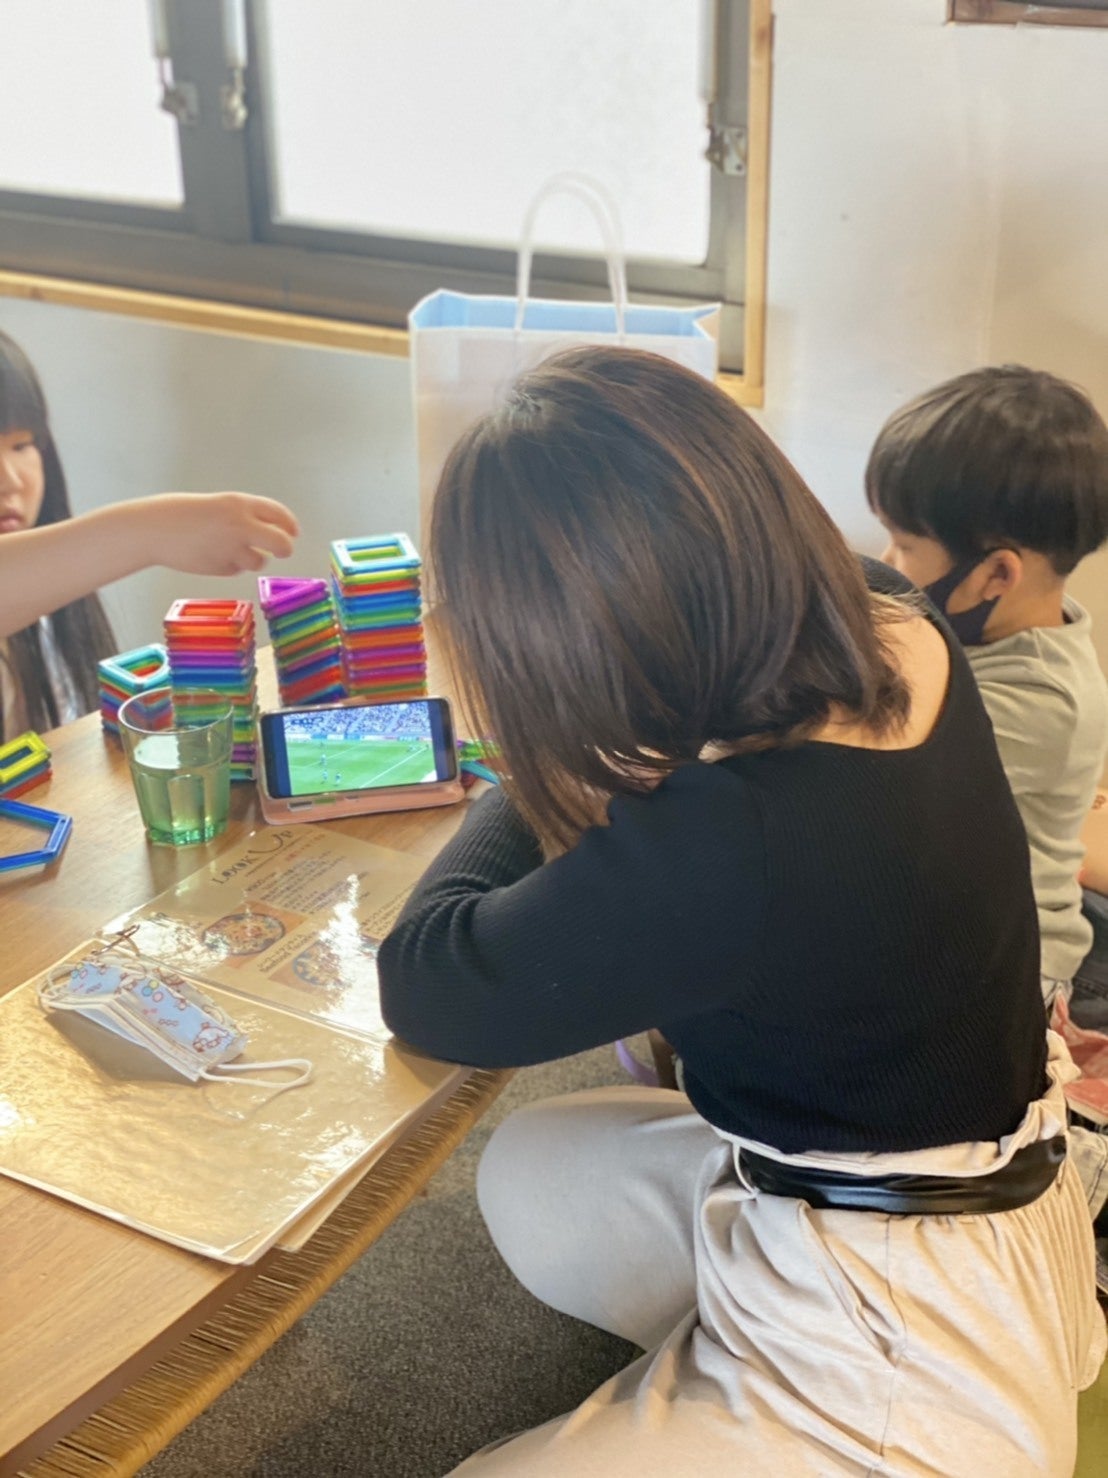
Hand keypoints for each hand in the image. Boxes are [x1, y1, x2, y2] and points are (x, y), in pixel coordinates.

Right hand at [143, 492, 299, 574]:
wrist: (155, 529)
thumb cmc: (185, 514)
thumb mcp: (220, 506)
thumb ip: (246, 516)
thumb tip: (275, 532)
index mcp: (240, 504)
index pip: (278, 514)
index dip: (290, 525)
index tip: (294, 532)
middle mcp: (241, 526)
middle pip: (282, 544)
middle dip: (285, 548)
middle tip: (282, 550)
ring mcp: (232, 548)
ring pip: (259, 561)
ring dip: (252, 558)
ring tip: (228, 548)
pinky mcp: (222, 567)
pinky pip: (237, 569)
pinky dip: (230, 565)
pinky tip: (211, 555)